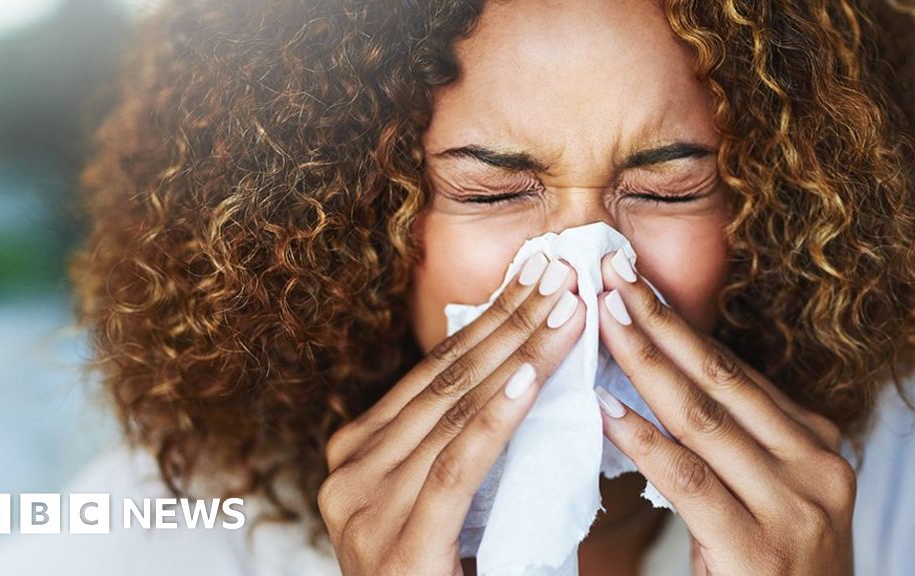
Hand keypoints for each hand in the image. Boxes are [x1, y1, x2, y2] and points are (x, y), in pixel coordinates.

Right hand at [318, 252, 586, 575]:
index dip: (491, 321)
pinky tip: (531, 378)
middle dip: (510, 322)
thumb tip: (522, 371)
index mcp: (358, 454)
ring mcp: (360, 509)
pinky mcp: (395, 547)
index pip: (436, 373)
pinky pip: (455, 469)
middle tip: (560, 272)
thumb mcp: (449, 498)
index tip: (537, 277)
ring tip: (567, 309)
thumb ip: (466, 443)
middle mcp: (348, 472)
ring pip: (453, 413)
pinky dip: (496, 421)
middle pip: (445, 382)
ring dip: (519, 356)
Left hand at [593, 248, 855, 575]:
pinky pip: (688, 480)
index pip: (736, 372)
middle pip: (721, 379)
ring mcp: (793, 506)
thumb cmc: (772, 564)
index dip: (679, 325)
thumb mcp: (769, 490)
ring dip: (646, 363)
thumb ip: (732, 439)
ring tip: (603, 321)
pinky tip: (606, 409)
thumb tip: (662, 376)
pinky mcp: (757, 547)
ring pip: (703, 419)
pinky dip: (644, 441)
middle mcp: (815, 466)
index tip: (633, 286)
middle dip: (660, 323)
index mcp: (817, 443)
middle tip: (612, 277)